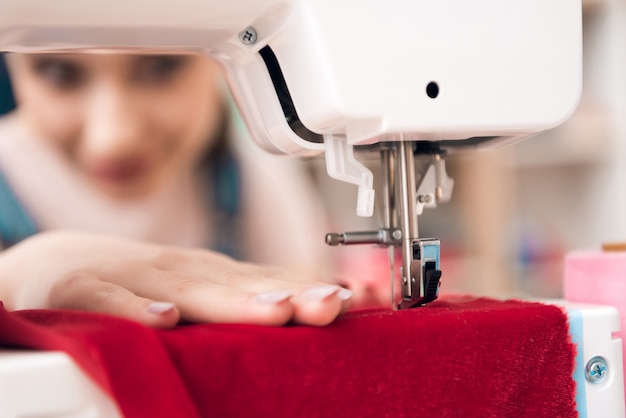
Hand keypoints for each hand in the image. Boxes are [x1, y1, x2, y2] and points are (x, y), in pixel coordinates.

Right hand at [0, 231, 351, 327]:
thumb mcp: (199, 292)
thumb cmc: (140, 286)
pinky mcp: (81, 289)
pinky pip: (108, 298)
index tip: (361, 303)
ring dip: (231, 299)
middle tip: (332, 305)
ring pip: (184, 287)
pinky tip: (165, 320)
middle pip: (238, 284)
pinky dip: (134, 308)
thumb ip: (247, 303)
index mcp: (211, 276)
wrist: (57, 264)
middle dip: (289, 295)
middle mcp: (181, 272)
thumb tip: (313, 310)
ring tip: (276, 311)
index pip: (269, 282)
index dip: (314, 291)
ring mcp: (133, 278)